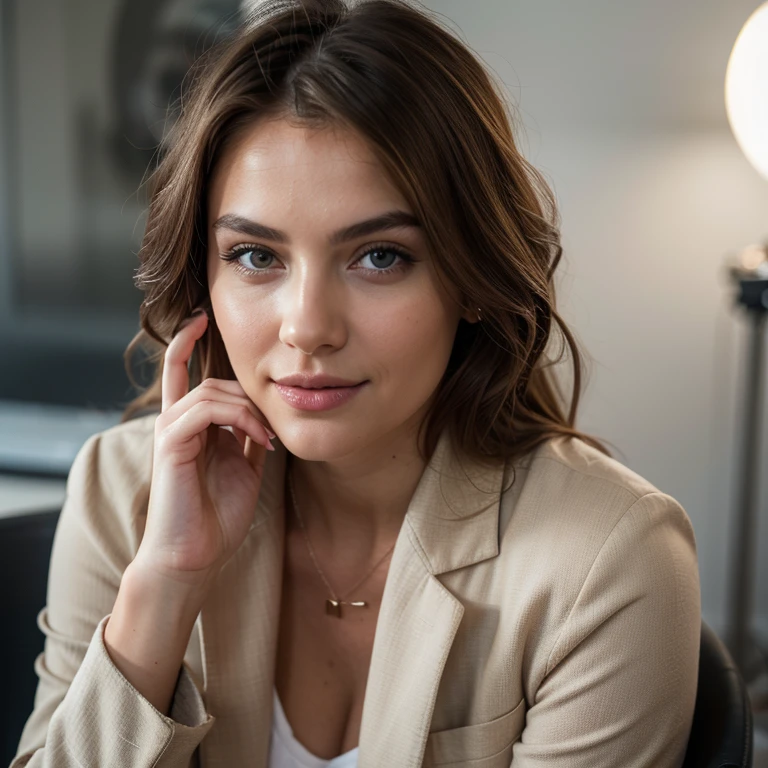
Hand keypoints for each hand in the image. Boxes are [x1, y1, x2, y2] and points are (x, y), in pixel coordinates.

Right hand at [132, 309, 275, 589]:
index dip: (188, 341)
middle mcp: (175, 423)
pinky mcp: (169, 444)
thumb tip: (267, 410)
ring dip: (248, 408)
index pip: (182, 372)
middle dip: (248, 391)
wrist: (194, 557)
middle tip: (273, 424)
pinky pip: (206, 409)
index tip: (203, 316)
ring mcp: (169, 431)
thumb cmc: (217, 517)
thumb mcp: (244, 467)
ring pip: (211, 391)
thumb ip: (248, 435)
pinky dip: (239, 417)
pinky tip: (259, 439)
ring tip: (269, 436)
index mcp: (190, 427)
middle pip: (212, 380)